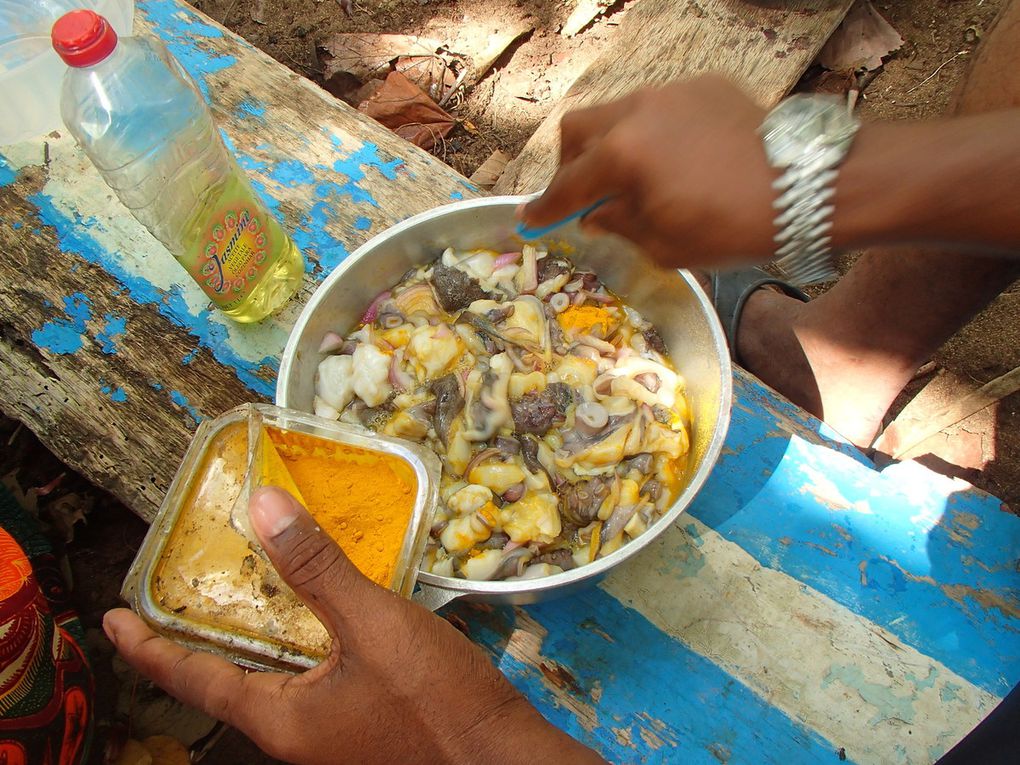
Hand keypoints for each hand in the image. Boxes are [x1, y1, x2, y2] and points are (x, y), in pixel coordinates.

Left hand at [104, 487, 600, 764]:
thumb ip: (317, 568)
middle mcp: (296, 732)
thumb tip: (261, 508)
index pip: (193, 679)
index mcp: (281, 720)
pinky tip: (323, 603)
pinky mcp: (364, 718)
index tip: (112, 619)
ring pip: (276, 675)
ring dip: (255, 632)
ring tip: (245, 585)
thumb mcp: (374, 626)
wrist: (500, 758)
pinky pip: (315, 674)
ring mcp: (331, 730)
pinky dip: (304, 635)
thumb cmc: (435, 704)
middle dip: (200, 635)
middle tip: (182, 587)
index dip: (148, 648)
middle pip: (230, 678)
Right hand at [520, 76, 778, 269]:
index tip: (530, 220)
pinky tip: (681, 159)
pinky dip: (656, 133)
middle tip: (585, 194)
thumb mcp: (664, 244)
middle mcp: (637, 113)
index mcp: (621, 156)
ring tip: (638, 177)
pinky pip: (662, 107)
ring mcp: (671, 93)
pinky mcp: (704, 86)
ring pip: (619, 113)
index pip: (567, 185)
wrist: (807, 187)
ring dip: (614, 145)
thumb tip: (594, 215)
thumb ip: (618, 224)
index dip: (545, 209)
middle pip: (578, 130)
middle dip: (571, 163)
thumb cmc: (733, 227)